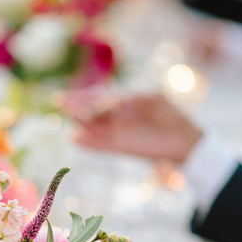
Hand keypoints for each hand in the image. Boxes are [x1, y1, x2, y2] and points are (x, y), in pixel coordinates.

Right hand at [66, 91, 202, 164]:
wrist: (183, 138)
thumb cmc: (168, 115)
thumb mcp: (147, 100)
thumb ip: (123, 102)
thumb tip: (101, 106)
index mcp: (122, 103)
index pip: (97, 98)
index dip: (81, 96)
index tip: (65, 95)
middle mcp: (115, 119)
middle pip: (90, 112)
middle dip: (75, 106)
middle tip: (59, 101)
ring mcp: (116, 133)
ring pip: (93, 127)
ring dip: (80, 122)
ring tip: (67, 113)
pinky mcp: (120, 147)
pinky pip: (100, 145)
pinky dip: (89, 143)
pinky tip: (75, 138)